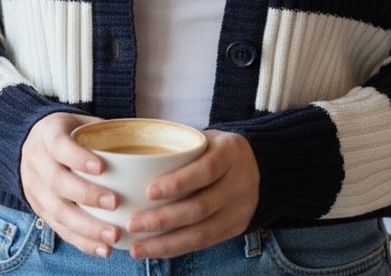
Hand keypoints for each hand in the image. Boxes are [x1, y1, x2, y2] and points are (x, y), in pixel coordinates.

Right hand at [19, 112, 120, 257]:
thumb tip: (144, 146)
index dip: (78, 157)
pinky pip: (59, 229)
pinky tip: (103, 248)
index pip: (59, 145)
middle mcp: (36, 162)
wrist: (33, 144)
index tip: (103, 168)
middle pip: (57, 182)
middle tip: (114, 203)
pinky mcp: (39, 210)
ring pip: (57, 211)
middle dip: (86, 195)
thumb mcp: (81, 122)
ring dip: (87, 227)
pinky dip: (82, 241)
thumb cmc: (69, 133)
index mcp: (48, 134)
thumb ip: (106, 132)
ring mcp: (35, 189)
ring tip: (113, 235)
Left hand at [126, 129, 259, 258]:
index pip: (205, 170)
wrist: (257, 163)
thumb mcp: (205, 138)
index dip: (178, 183)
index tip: (148, 191)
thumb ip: (180, 149)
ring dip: (166, 243)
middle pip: (201, 207)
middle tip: (133, 224)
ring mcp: (242, 208)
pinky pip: (205, 243)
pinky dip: (178, 248)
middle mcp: (241, 181)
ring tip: (137, 248)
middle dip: (163, 219)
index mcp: (231, 152)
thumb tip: (135, 164)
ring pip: (202, 233)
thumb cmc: (216, 149)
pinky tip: (156, 250)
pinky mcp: (237, 228)